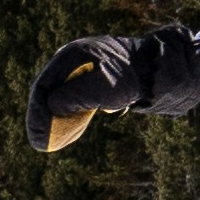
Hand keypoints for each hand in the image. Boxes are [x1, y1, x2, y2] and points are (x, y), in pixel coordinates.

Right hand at [30, 23, 199, 152]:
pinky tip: (79, 123)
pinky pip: (78, 92)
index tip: (38, 138)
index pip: (43, 87)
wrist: (161, 66)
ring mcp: (85, 64)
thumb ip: (75, 97)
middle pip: (50, 89)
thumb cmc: (133, 77)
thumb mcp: (103, 89)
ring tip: (57, 138)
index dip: (37, 114)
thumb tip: (51, 107)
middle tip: (42, 142)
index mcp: (72, 56)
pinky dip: (75, 109)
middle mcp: (74, 58)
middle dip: (45, 117)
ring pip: (63, 92)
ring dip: (59, 115)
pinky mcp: (96, 71)